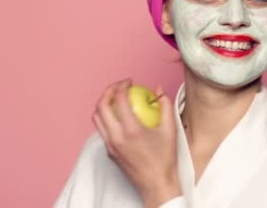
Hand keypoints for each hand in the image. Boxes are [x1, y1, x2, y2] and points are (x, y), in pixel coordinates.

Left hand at [92, 78, 181, 206]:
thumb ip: (165, 105)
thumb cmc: (165, 159)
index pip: (118, 99)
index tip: (129, 82)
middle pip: (101, 106)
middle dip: (108, 90)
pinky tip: (118, 116)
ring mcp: (110, 145)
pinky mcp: (109, 152)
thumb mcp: (170, 129)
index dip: (122, 85)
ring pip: (96, 118)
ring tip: (115, 98)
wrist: (156, 184)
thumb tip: (158, 89)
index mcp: (131, 130)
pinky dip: (106, 117)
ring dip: (103, 104)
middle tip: (118, 86)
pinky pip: (102, 129)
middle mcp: (116, 137)